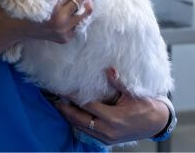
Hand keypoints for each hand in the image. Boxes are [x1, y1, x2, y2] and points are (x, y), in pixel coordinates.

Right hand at [21, 0, 92, 43]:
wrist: (14, 28)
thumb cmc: (21, 4)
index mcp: (54, 9)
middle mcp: (61, 22)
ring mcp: (64, 32)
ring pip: (86, 12)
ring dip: (83, 2)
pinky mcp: (65, 38)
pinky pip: (79, 23)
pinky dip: (77, 14)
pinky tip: (71, 9)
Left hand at [55, 68, 169, 144]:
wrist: (156, 124)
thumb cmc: (145, 107)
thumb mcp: (133, 94)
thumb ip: (118, 83)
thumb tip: (109, 69)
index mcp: (114, 118)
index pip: (87, 106)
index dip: (74, 98)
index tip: (64, 90)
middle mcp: (108, 130)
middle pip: (80, 119)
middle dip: (66, 110)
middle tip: (54, 100)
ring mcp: (107, 137)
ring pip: (82, 128)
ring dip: (70, 118)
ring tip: (59, 107)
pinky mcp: (107, 140)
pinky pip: (88, 132)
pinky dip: (78, 124)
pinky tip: (72, 116)